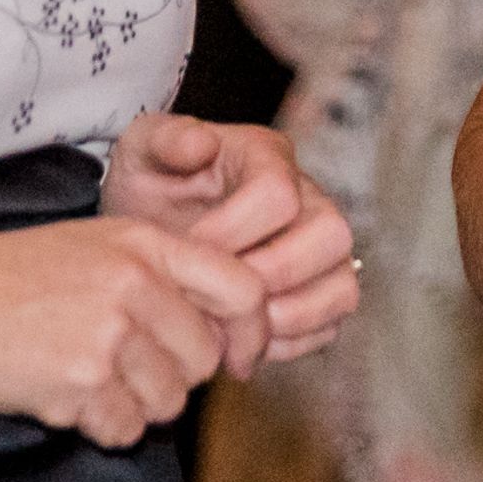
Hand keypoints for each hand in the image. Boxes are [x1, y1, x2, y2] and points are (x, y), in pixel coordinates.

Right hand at [0, 214, 271, 449]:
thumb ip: (164, 274)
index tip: (240, 357)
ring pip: (168, 402)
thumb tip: (223, 331)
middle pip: (205, 359)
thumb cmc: (17, 275)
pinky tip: (67, 396)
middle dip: (176, 375)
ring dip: (136, 404)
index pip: (242, 289)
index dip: (252, 332)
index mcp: (147, 244)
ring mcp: (109, 334)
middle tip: (129, 366)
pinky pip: (125, 429)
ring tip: (90, 377)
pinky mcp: (80, 383)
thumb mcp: (99, 244)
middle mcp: (136, 284)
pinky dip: (101, 426)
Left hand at [103, 113, 360, 364]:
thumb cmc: (151, 184)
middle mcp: (309, 197)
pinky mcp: (319, 290)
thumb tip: (202, 143)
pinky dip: (289, 342)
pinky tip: (241, 340)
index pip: (279, 194)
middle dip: (269, 275)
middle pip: (331, 235)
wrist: (152, 222)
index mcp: (267, 155)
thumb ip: (165, 138)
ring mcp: (319, 247)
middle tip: (216, 295)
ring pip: (341, 285)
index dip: (232, 233)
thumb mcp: (141, 150)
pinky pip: (330, 325)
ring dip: (285, 316)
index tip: (186, 254)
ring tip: (230, 326)